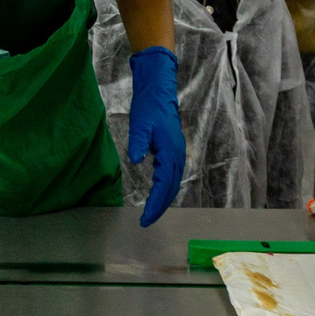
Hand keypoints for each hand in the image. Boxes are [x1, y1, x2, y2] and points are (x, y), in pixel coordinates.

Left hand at [126, 45, 186, 226]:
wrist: (158, 93)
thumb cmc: (148, 108)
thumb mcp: (140, 124)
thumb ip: (138, 143)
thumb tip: (136, 160)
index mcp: (171, 153)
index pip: (164, 185)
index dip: (154, 203)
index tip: (143, 218)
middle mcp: (178, 156)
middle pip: (171, 189)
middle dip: (160, 207)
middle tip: (145, 222)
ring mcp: (178, 154)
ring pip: (173, 184)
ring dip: (163, 200)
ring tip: (150, 214)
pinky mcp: (173, 152)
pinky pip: (171, 176)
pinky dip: (165, 189)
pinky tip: (156, 195)